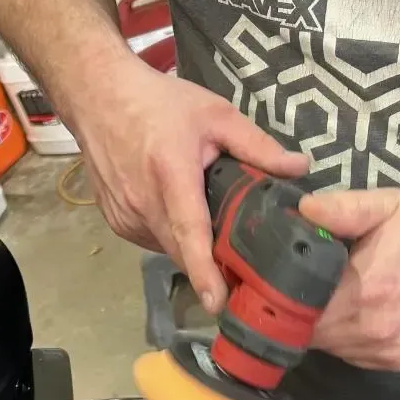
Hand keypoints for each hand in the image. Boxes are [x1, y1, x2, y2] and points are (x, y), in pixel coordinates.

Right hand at [71, 58, 308, 312]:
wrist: (97, 96)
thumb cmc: (159, 102)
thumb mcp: (216, 114)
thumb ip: (258, 146)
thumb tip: (301, 168)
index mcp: (171, 175)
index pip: (190, 232)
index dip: (205, 271)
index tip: (218, 303)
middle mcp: (143, 202)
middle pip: (183, 251)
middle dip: (212, 264)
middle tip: (243, 263)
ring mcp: (124, 216)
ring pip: (168, 249)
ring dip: (190, 245)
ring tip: (206, 218)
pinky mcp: (116, 222)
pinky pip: (152, 241)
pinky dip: (170, 235)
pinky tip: (177, 210)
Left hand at [300, 188, 399, 371]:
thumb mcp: (386, 204)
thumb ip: (340, 209)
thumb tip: (300, 211)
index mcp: (366, 289)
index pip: (300, 308)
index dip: (283, 296)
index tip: (278, 280)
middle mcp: (376, 329)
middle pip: (312, 333)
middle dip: (301, 312)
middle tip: (302, 288)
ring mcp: (390, 351)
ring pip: (333, 348)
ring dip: (326, 328)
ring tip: (332, 299)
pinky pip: (357, 356)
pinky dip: (349, 340)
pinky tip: (359, 314)